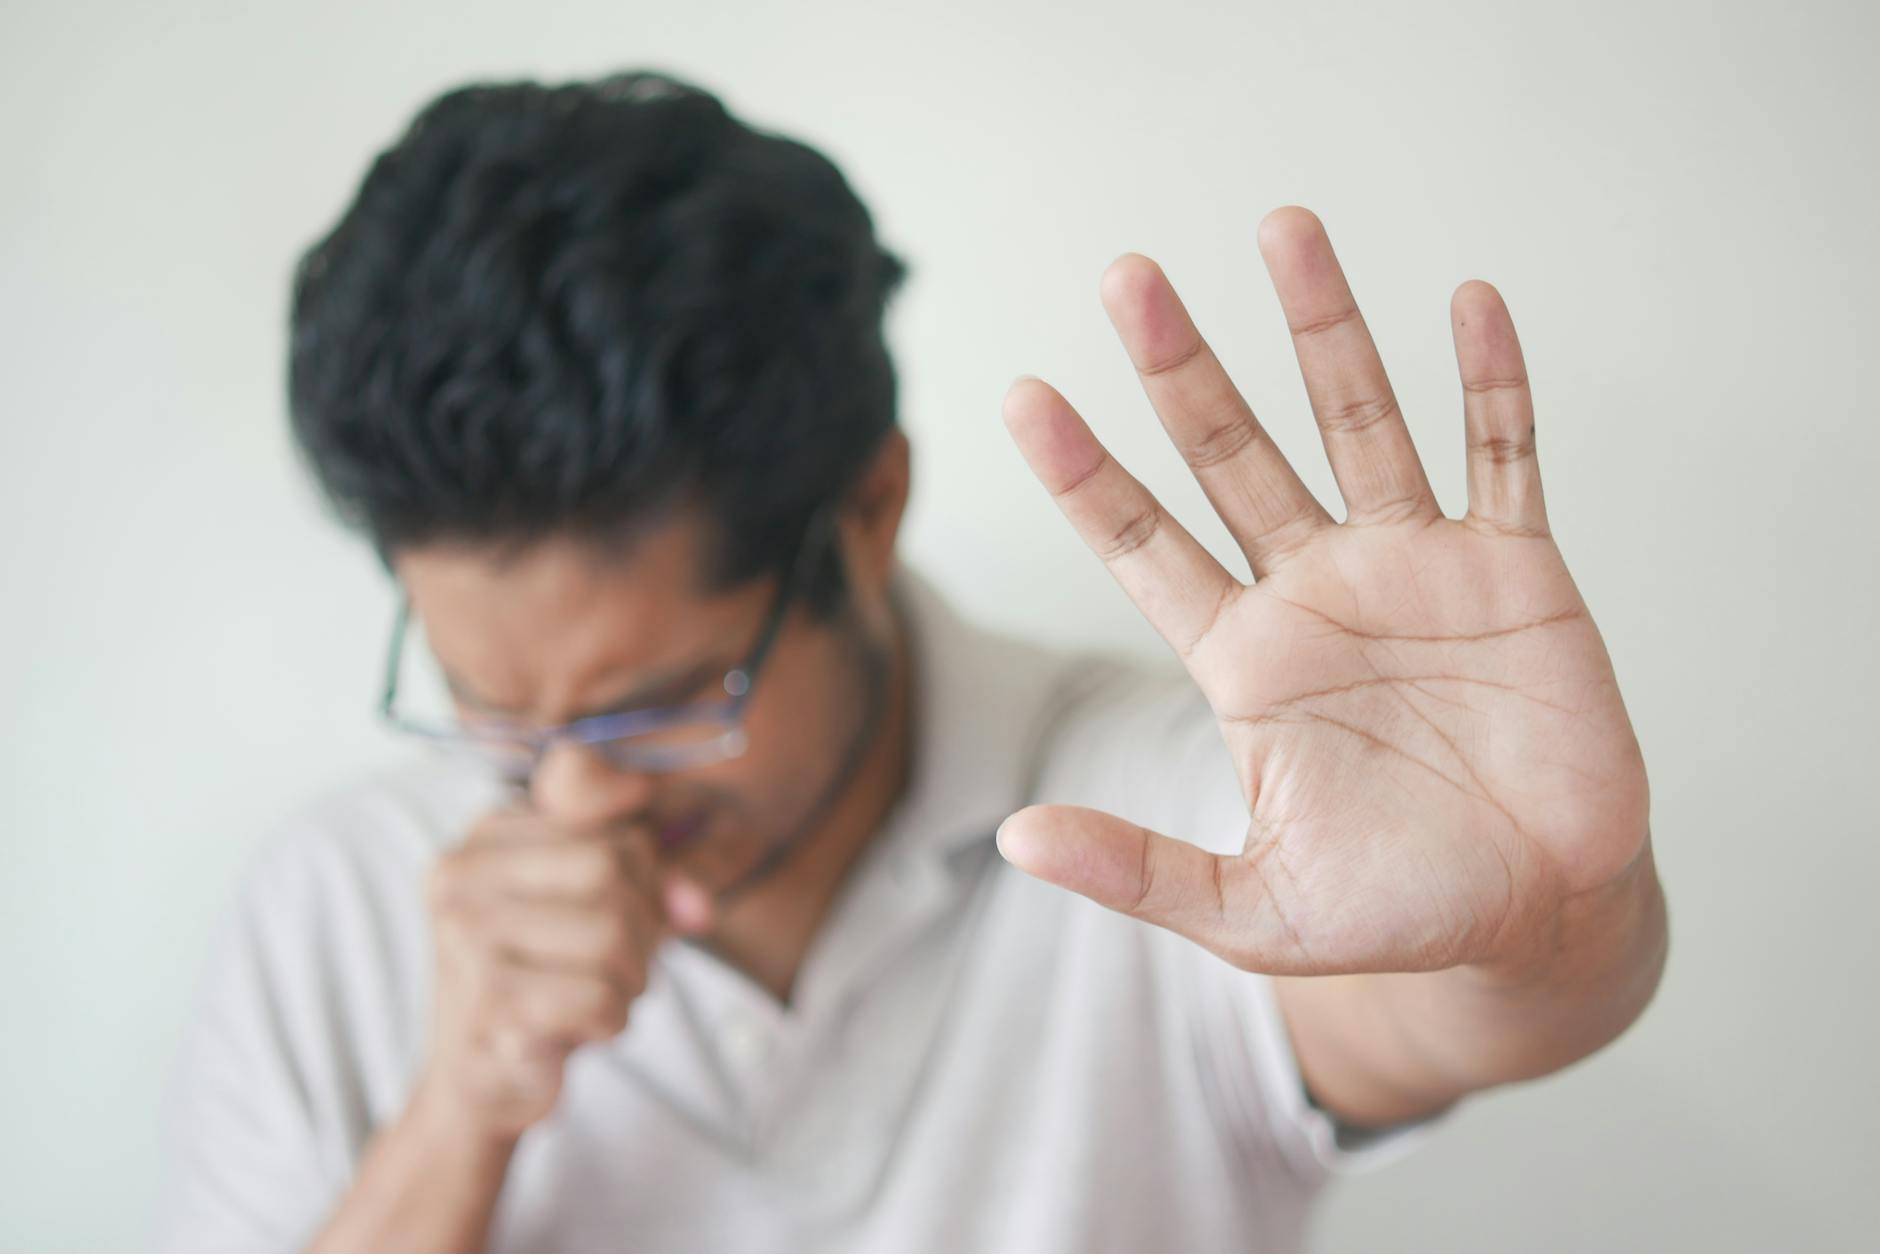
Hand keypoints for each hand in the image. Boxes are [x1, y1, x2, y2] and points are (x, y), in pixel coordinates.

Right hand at [413, 805, 713, 1142]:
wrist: (481, 1082)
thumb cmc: (548, 979)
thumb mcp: (599, 907)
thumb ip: (654, 879)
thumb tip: (699, 905)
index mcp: (485, 836)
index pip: (607, 819)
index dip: (644, 872)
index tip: (629, 907)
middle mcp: (461, 875)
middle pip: (611, 867)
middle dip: (641, 927)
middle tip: (620, 965)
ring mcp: (465, 937)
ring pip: (611, 933)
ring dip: (630, 979)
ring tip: (598, 995)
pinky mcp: (486, 1002)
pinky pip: (599, 996)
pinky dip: (612, 1018)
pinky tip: (581, 1027)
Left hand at [998, 207, 1650, 979]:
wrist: (1537, 915)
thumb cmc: (1393, 912)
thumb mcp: (1252, 910)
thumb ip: (1138, 868)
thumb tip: (1012, 839)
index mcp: (1245, 657)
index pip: (1143, 544)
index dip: (1085, 474)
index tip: (1023, 396)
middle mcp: (1316, 589)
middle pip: (1233, 453)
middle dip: (1182, 367)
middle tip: (1127, 278)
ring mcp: (1416, 568)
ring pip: (1360, 421)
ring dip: (1325, 329)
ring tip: (1283, 228)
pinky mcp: (1516, 571)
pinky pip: (1504, 454)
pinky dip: (1492, 383)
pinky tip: (1469, 303)